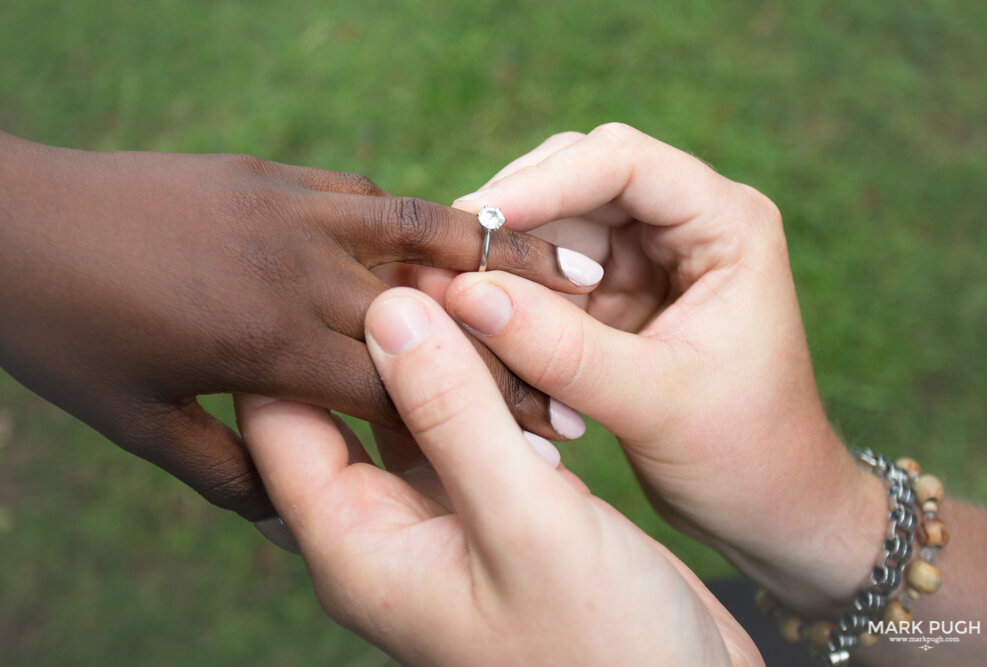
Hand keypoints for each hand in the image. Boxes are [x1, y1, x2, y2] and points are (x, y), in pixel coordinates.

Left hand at [0, 131, 599, 523]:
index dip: (479, 420)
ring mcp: (288, 209)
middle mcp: (295, 270)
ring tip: (559, 274)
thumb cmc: (63, 335)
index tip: (538, 439)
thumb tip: (289, 515)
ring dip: (490, 259)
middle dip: (509, 350)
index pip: (403, 390)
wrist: (2, 219)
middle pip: (432, 315)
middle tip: (573, 371)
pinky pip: (369, 192)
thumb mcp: (138, 424)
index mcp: (267, 344)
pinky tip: (449, 239)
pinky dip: (416, 219)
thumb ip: (229, 471)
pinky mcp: (273, 174)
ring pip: (419, 230)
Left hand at [234, 287, 760, 666]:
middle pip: (336, 408)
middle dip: (370, 332)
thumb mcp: (526, 524)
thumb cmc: (604, 647)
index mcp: (355, 549)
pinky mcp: (481, 515)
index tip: (336, 258)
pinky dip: (476, 385)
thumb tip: (389, 310)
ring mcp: (430, 526)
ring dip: (432, 352)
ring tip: (466, 281)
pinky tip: (508, 341)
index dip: (294, 334)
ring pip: (402, 413)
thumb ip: (454, 416)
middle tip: (417, 257)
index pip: (275, 421)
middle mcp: (378, 537)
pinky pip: (455, 433)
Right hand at [445, 124, 886, 615]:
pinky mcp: (618, 299)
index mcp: (727, 225)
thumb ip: (560, 350)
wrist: (769, 508)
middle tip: (446, 260)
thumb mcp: (655, 403)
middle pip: (579, 180)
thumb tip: (462, 296)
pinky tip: (486, 331)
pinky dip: (515, 301)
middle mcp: (687, 226)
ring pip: (555, 226)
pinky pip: (549, 276)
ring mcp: (649, 260)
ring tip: (457, 302)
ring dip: (507, 263)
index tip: (473, 219)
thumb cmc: (744, 455)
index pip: (624, 163)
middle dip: (513, 217)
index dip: (543, 182)